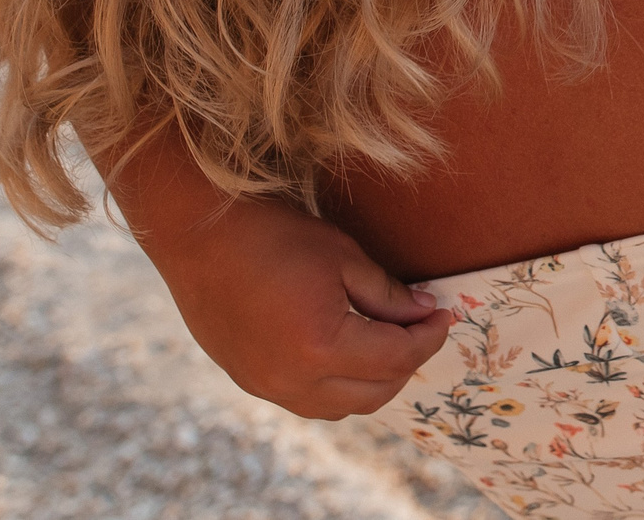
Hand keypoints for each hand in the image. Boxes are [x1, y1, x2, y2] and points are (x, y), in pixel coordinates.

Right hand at [143, 194, 453, 419]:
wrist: (197, 236)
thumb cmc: (273, 236)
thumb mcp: (343, 256)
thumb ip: (388, 294)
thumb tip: (425, 312)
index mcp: (322, 347)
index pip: (397, 358)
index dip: (429, 337)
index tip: (445, 314)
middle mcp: (294, 380)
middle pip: (374, 393)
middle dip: (407, 363)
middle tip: (421, 328)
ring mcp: (268, 386)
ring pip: (341, 408)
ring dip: (373, 382)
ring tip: (388, 342)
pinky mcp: (250, 382)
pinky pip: (309, 402)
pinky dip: (338, 387)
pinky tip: (346, 353)